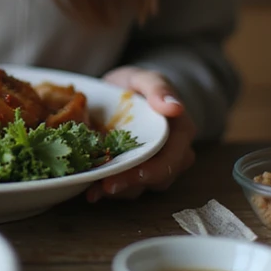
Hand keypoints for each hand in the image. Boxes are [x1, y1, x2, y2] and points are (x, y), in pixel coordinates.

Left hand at [85, 65, 195, 202]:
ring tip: (93, 191)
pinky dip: (108, 189)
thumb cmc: (137, 84)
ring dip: (118, 191)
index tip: (133, 173)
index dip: (153, 170)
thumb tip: (175, 107)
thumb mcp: (145, 78)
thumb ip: (158, 88)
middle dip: (130, 184)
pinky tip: (90, 191)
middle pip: (156, 178)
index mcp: (181, 134)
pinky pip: (127, 186)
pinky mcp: (136, 172)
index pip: (171, 159)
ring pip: (141, 187)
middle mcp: (174, 155)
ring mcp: (154, 166)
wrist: (123, 91)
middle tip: (105, 187)